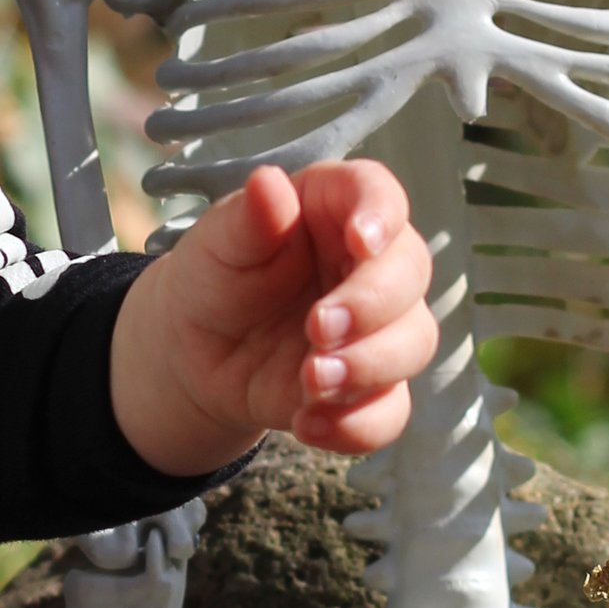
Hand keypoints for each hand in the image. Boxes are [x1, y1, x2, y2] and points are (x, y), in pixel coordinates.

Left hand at [107, 160, 437, 475]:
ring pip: (414, 343)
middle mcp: (371, 265)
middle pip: (410, 273)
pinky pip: (390, 411)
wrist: (194, 353)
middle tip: (316, 328)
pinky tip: (308, 424)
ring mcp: (378, 328)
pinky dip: (357, 425)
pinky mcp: (370, 387)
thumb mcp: (216, 244)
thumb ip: (247, 219)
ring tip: (310, 381)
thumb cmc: (214, 278)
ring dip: (370, 367)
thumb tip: (268, 183)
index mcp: (336, 210)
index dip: (381, 214)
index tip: (362, 240)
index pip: (378, 194)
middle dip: (371, 305)